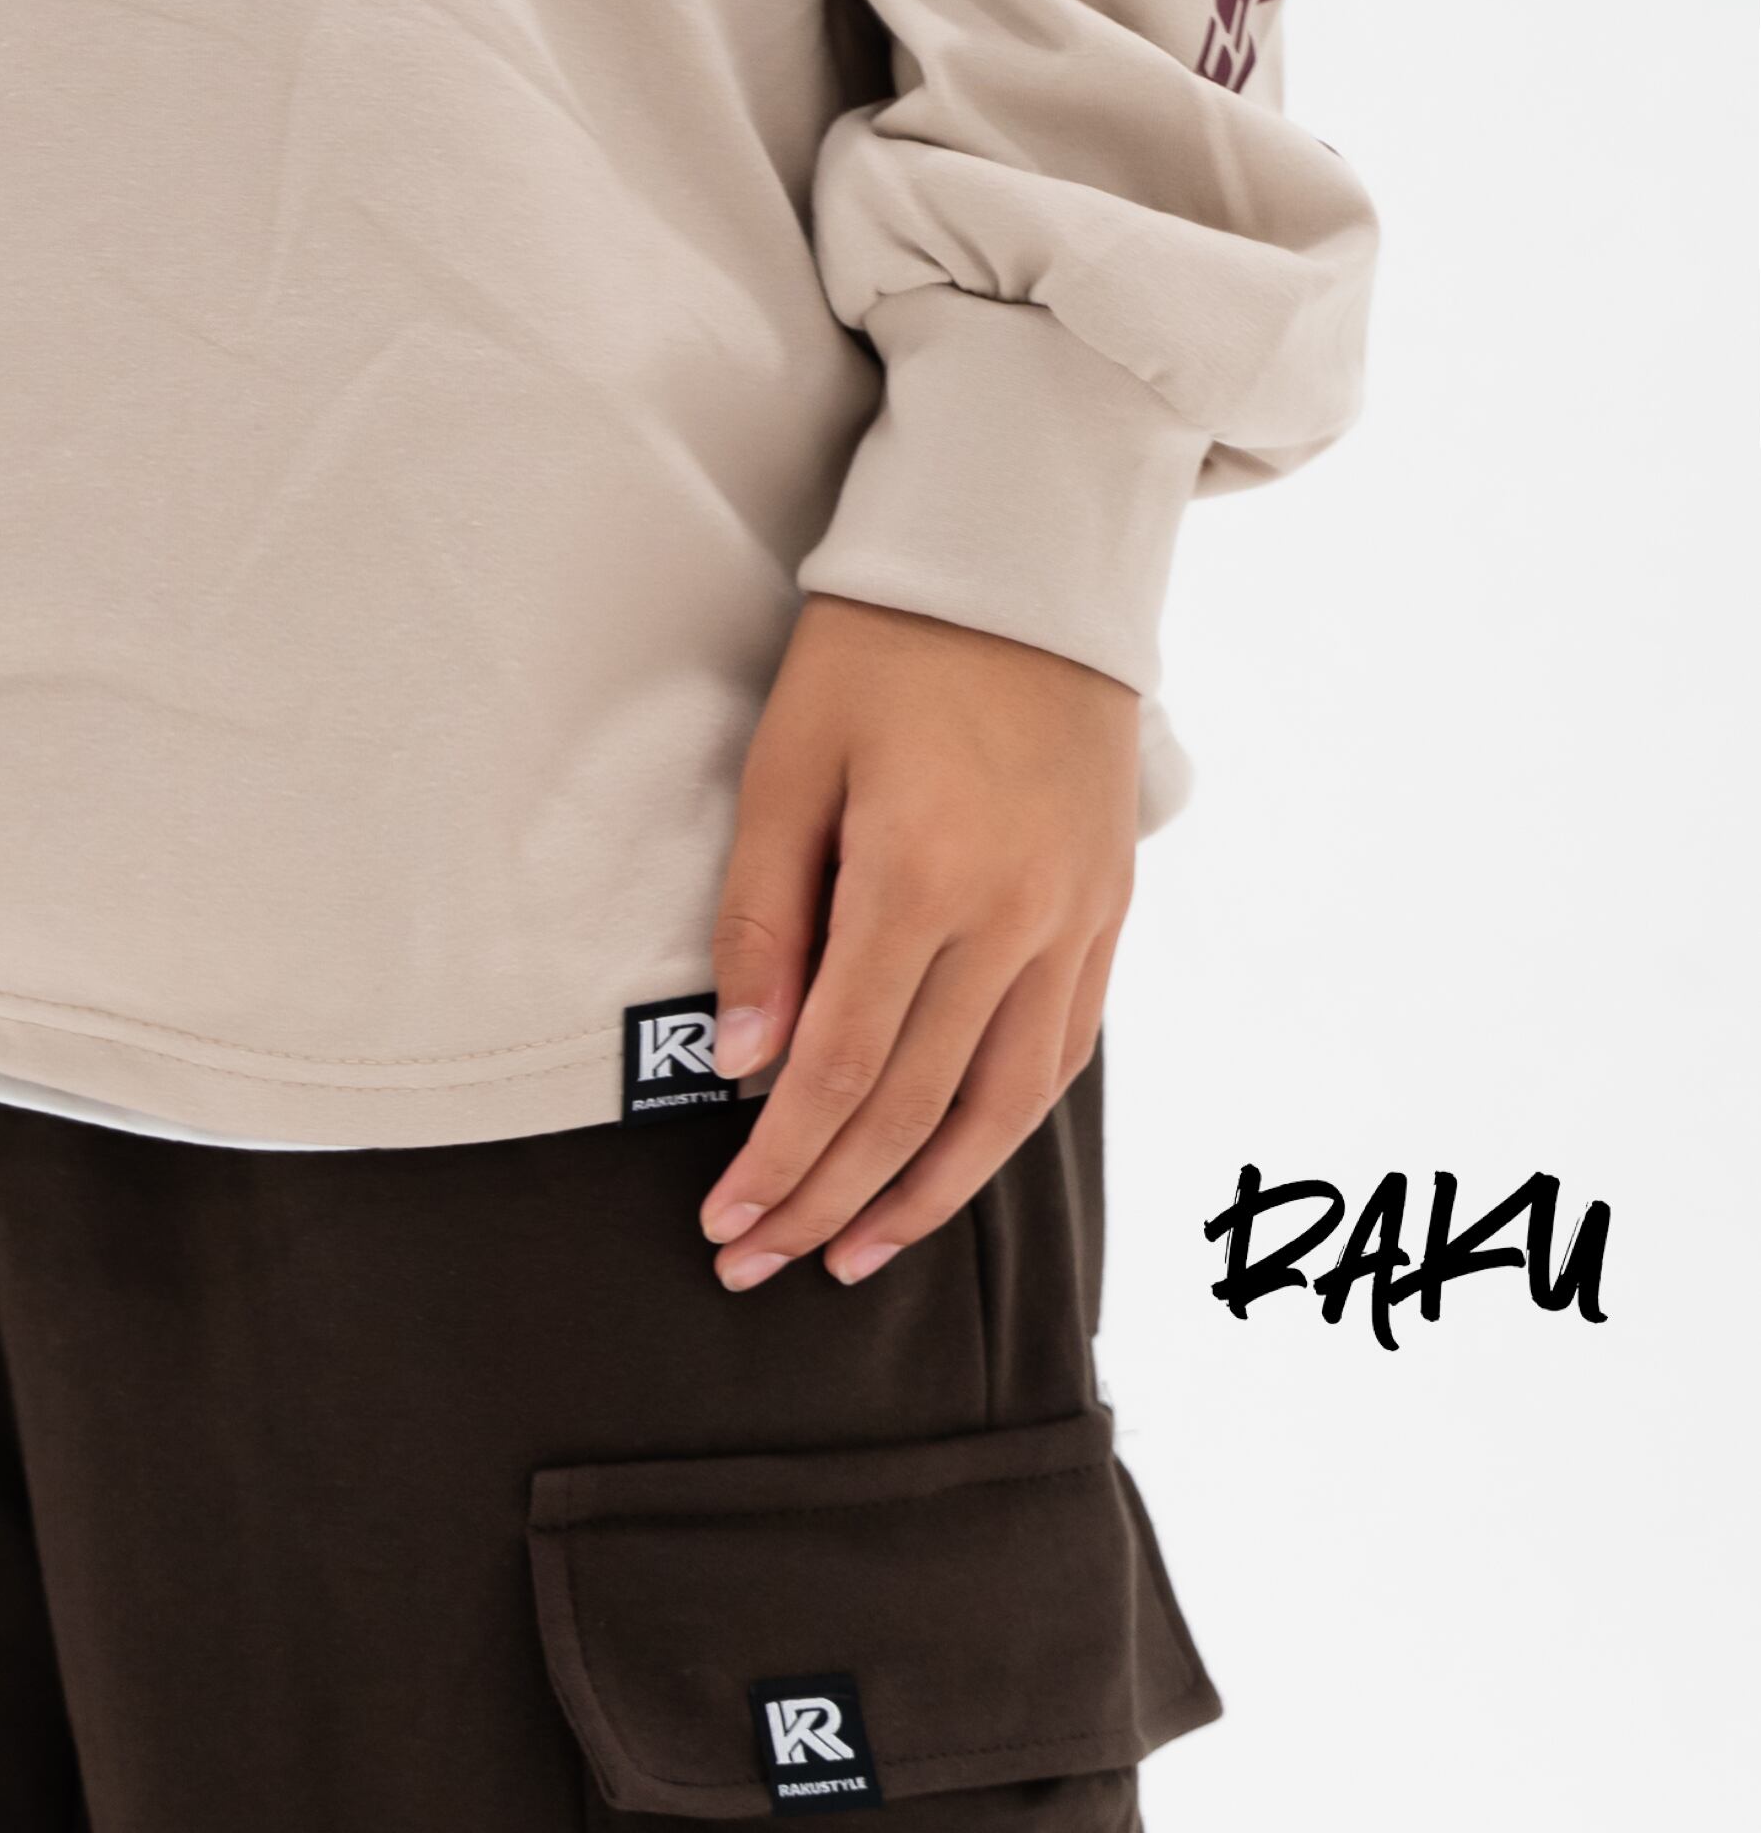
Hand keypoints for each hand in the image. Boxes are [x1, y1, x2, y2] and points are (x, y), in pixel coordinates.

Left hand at [697, 596, 1139, 1290]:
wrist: (1024, 566)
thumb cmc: (881, 653)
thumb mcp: (786, 766)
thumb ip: (762, 921)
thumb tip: (739, 1065)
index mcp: (921, 878)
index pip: (838, 1068)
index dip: (778, 1162)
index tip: (724, 1222)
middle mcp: (1014, 916)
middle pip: (912, 1106)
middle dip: (829, 1201)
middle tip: (760, 1265)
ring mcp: (1076, 919)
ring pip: (1003, 1103)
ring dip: (925, 1194)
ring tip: (856, 1252)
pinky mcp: (1108, 911)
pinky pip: (1061, 1052)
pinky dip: (1001, 1127)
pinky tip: (949, 1166)